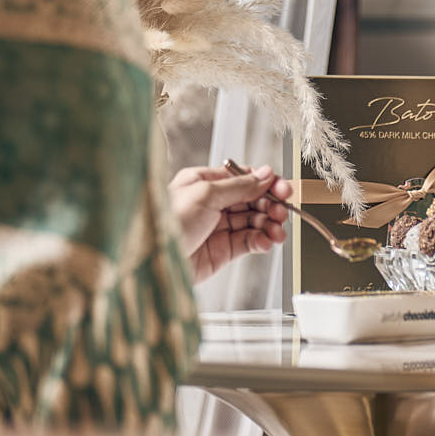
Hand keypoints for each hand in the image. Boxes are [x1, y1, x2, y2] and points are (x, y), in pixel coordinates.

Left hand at [168, 165, 290, 282]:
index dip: (266, 183)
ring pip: (254, 222)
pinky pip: (249, 242)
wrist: (151, 261)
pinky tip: (266, 241)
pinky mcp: (222, 251)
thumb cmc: (165, 221)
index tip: (284, 188)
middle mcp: (212, 204)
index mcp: (204, 183)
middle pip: (252, 201)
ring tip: (277, 231)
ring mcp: (217, 228)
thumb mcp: (205, 193)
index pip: (243, 179)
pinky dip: (262, 241)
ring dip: (270, 225)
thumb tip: (265, 174)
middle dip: (270, 205)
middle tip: (282, 211)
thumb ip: (239, 185)